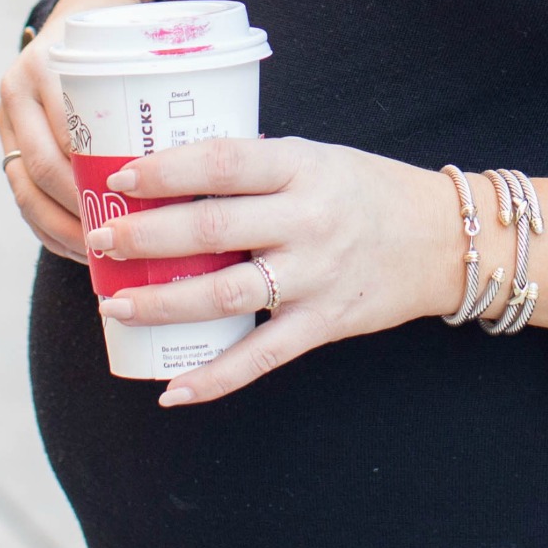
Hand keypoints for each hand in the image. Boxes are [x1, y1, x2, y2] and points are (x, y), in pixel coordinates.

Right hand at [0, 0, 147, 260]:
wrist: (83, 13)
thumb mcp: (142, 51)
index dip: (100, 178)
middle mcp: (18, 90)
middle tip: (124, 239)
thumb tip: (237, 147)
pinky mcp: (5, 142)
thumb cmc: (127, 41)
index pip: (71, 135)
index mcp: (50, 66)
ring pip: (27, 190)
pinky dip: (51, 230)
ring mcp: (6, 117)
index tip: (140, 207)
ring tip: (103, 256)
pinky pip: (22, 198)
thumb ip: (166, 88)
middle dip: (83, 211)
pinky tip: (82, 252)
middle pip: (46, 168)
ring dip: (64, 230)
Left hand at [85, 137, 457, 406]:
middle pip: (212, 228)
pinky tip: (172, 391)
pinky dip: (214, 378)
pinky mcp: (325, 323)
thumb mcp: (319, 156)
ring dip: (162, 304)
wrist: (447, 239)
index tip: (121, 178)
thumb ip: (258, 165)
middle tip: (100, 242)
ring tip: (115, 305)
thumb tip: (174, 170)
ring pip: (225, 294)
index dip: (168, 170)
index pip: (224, 161)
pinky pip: (260, 356)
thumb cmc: (370, 190)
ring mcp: (316, 275)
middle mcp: (308, 218)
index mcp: (303, 165)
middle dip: (146, 237)